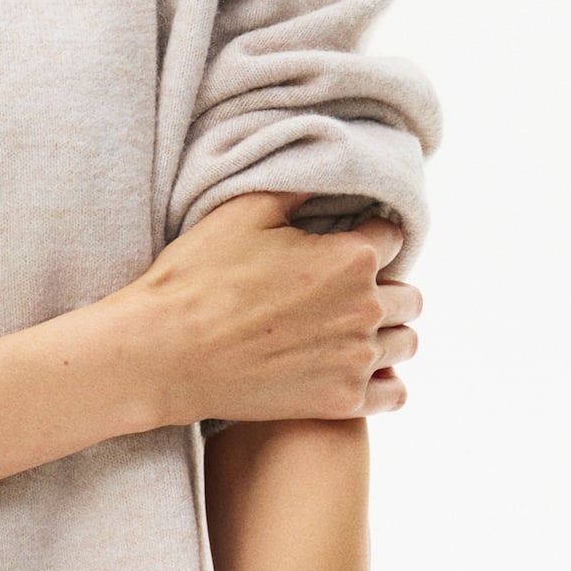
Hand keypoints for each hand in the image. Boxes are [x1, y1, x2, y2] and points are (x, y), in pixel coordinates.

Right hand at [110, 193, 420, 426]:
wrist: (163, 354)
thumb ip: (297, 189)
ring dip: (386, 332)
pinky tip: (359, 370)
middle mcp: (364, 308)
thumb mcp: (244, 212)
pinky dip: (383, 380)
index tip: (344, 244)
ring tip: (352, 331)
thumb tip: (325, 169)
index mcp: (351, 257)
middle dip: (383, 287)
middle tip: (343, 292)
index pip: (393, 236)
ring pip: (405, 341)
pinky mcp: (340, 401)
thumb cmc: (196, 279)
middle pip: (407, 294)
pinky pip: (394, 393)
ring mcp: (356, 359)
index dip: (368, 235)